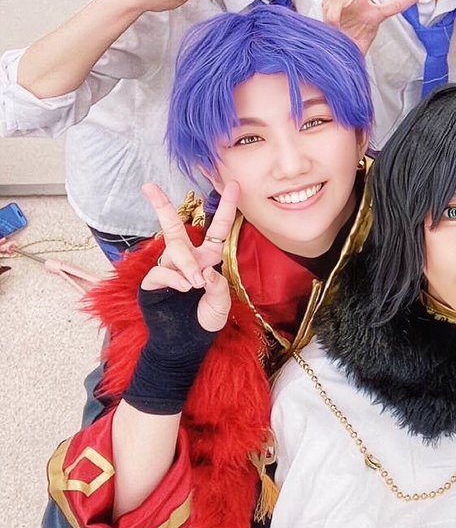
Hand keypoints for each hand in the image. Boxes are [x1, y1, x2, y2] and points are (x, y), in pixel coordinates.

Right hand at [140, 181, 237, 331]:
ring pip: (174, 250)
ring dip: (187, 264)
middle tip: (149, 185)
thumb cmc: (206, 320)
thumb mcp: (221, 302)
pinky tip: (185, 288)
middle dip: (161, 205)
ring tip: (195, 283)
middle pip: (173, 226)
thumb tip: (205, 271)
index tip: (234, 184)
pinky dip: (176, 278)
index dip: (226, 207)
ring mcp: (167, 268)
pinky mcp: (152, 283)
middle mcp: (186, 258)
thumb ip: (217, 285)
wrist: (187, 343)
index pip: (218, 228)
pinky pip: (162, 272)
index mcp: (208, 257)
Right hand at [322, 0, 430, 54]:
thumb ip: (353, 45)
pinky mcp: (331, 4)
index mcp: (375, 15)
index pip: (396, 5)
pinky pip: (329, 12)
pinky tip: (330, 28)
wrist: (332, 37)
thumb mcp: (356, 47)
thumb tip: (338, 29)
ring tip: (335, 33)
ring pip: (337, 7)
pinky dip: (329, 22)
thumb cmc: (351, 40)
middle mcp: (362, 4)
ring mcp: (346, 2)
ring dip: (334, 20)